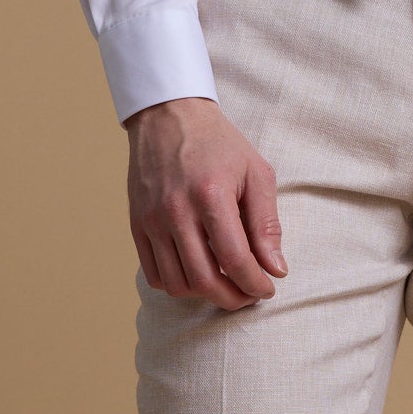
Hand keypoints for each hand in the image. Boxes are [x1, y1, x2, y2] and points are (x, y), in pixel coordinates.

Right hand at [127, 98, 285, 310]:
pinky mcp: (136, 224)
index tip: (267, 288)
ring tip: (225, 284)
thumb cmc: (218, 143)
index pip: (235, 259)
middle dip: (233, 298)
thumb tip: (276, 269)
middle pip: (204, 279)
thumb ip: (267, 223)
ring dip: (205, 295)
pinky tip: (197, 273)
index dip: (255, 284)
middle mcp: (176, 211)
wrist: (169, 115)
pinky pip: (154, 273)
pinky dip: (177, 284)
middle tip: (249, 294)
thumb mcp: (256, 173)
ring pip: (177, 284)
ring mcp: (151, 220)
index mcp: (210, 195)